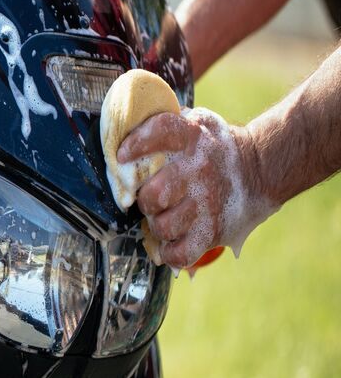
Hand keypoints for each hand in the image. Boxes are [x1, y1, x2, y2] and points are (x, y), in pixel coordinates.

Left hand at [117, 108, 259, 268]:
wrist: (257, 169)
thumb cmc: (210, 148)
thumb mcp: (194, 124)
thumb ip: (163, 125)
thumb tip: (120, 126)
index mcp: (192, 137)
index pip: (161, 132)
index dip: (137, 144)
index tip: (122, 155)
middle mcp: (200, 170)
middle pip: (156, 193)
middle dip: (144, 199)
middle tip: (148, 198)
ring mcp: (208, 202)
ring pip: (163, 226)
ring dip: (156, 225)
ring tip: (161, 217)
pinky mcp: (214, 230)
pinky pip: (181, 253)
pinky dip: (168, 253)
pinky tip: (167, 242)